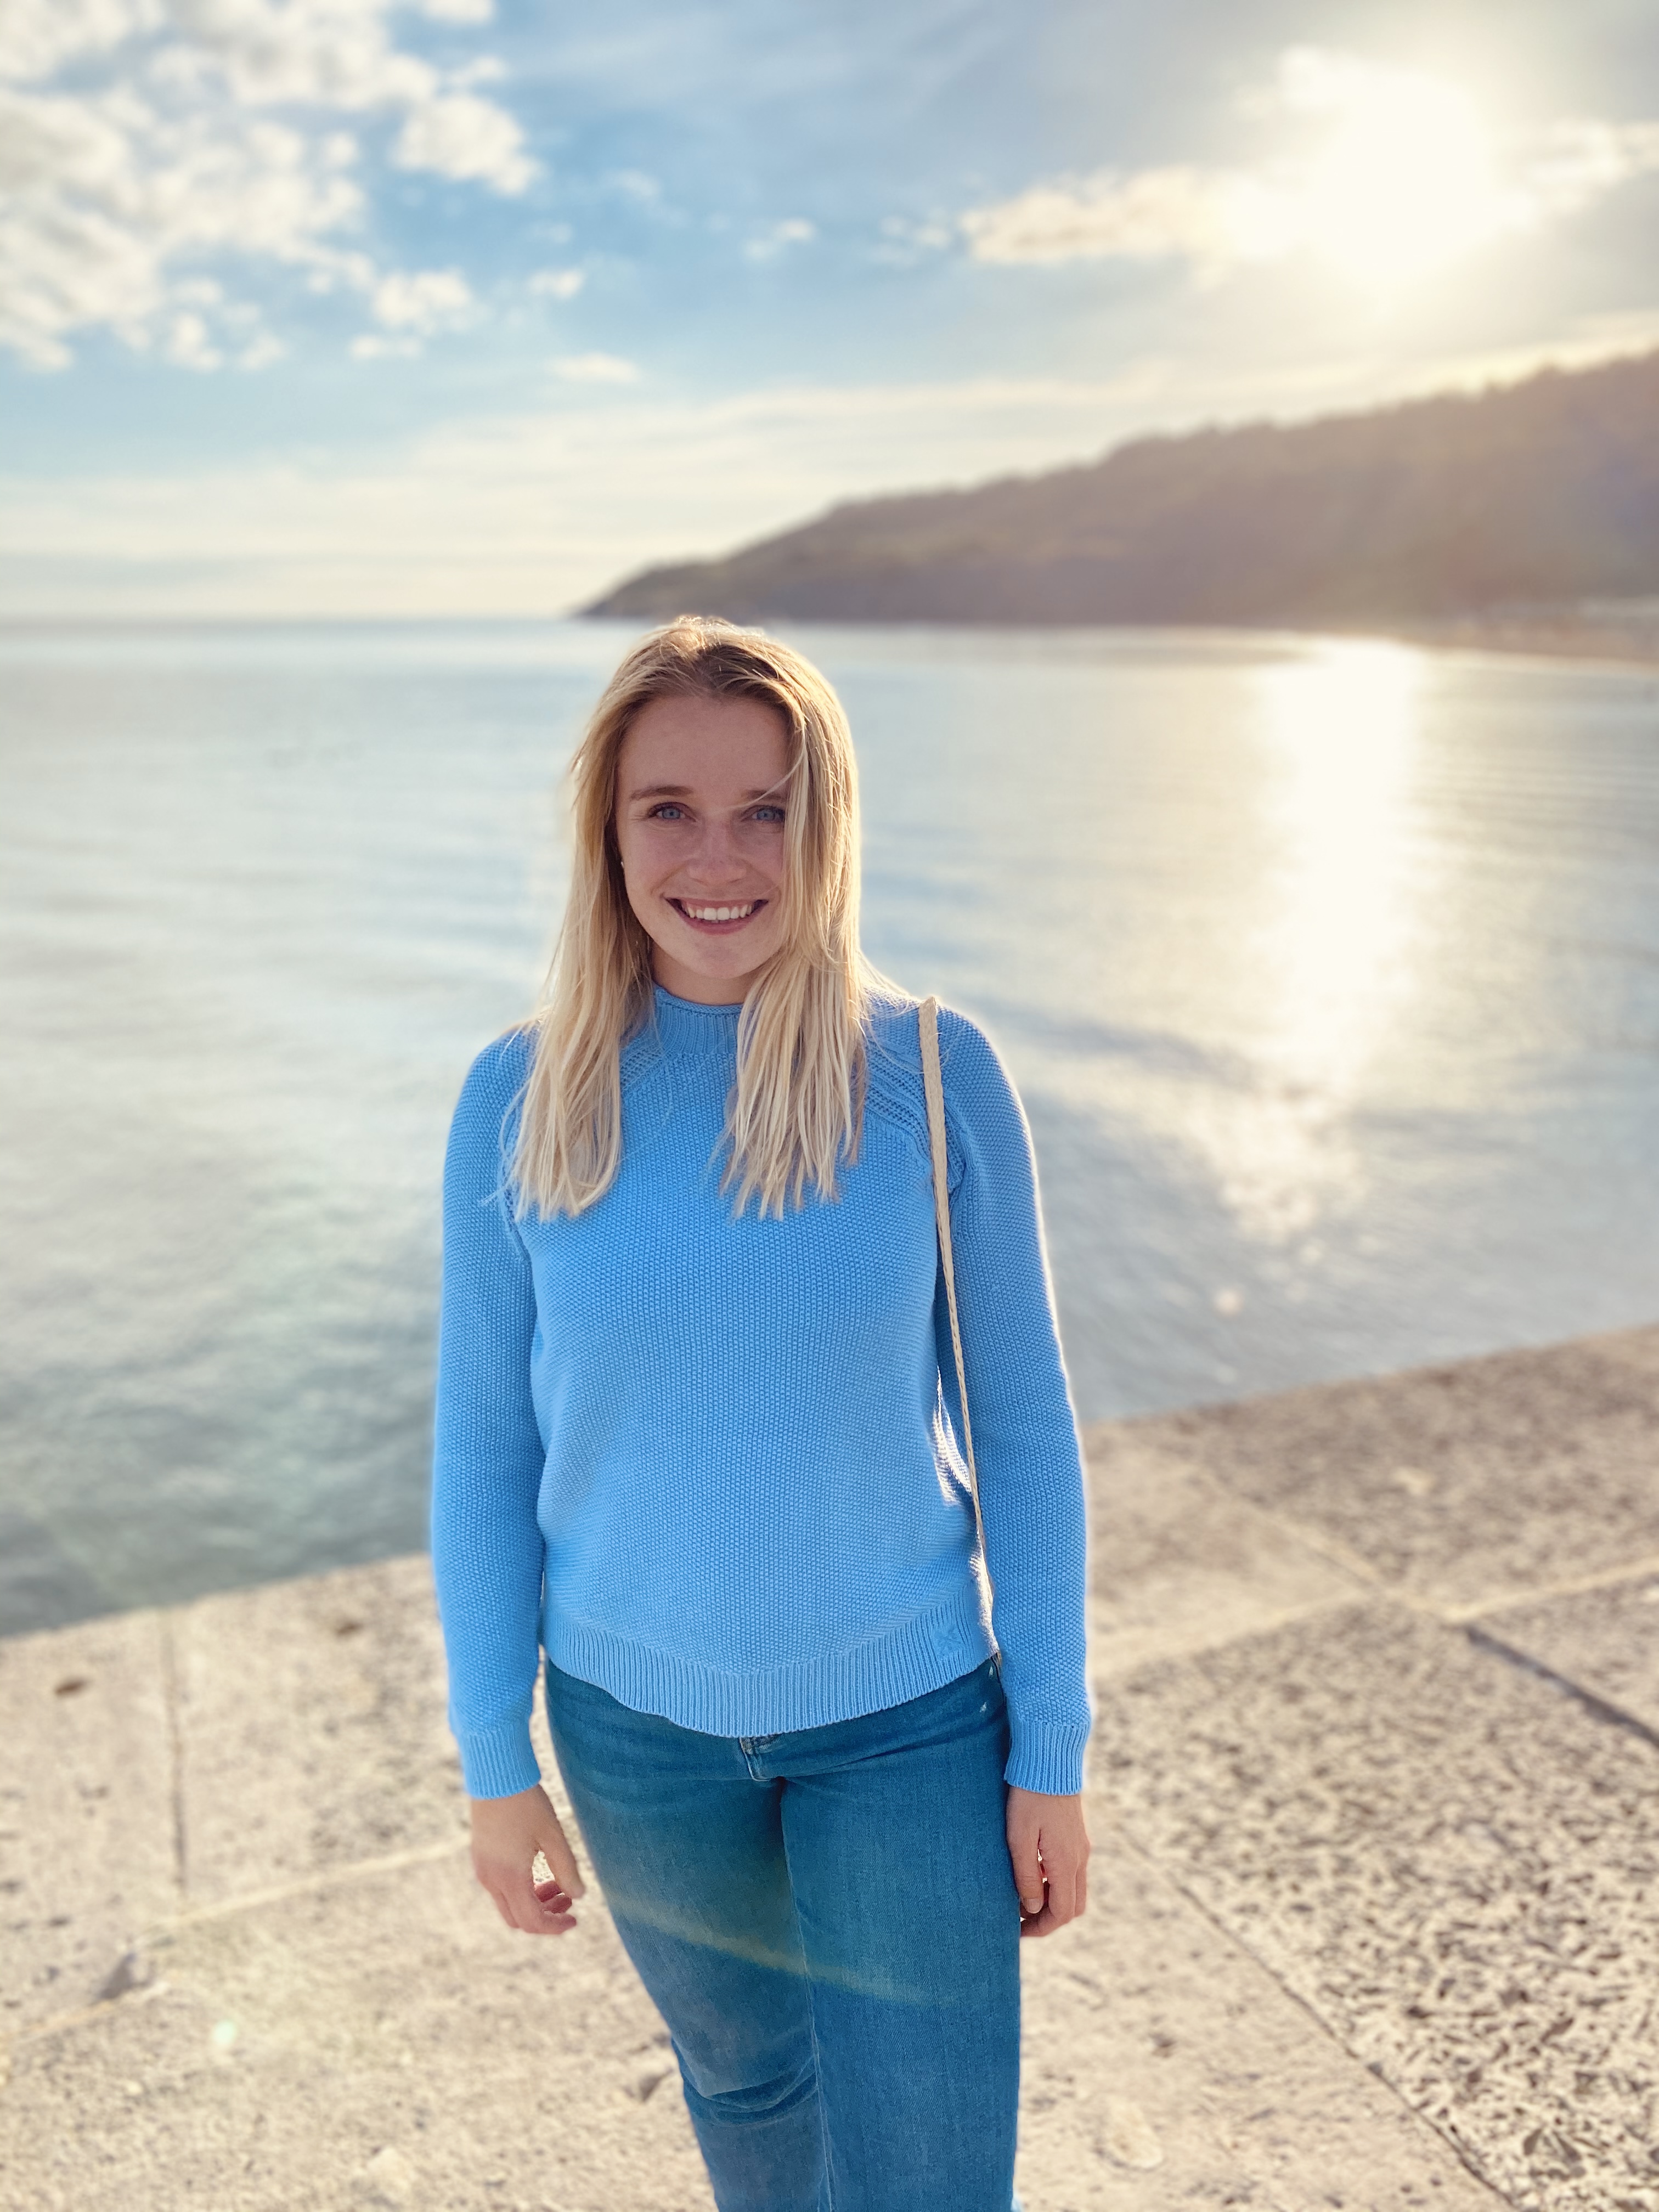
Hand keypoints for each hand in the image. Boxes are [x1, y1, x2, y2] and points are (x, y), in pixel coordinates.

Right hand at [469, 1782, 586, 1934]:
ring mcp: (483, 1870)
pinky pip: (500, 1889)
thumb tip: (579, 1895)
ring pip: (508, 1905)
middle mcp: (491, 1880)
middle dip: (545, 1916)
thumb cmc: (527, 1803)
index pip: (532, 1921)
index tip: (575, 1919)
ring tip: (558, 1884)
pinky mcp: (481, 1860)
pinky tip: (539, 1870)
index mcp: (510, 1878)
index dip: (555, 1926)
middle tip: (568, 1900)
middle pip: (518, 1919)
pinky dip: (521, 1890)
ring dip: (533, 1903)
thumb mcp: (553, 1835)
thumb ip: (566, 1868)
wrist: (495, 1777)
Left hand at [1006, 1787, 1088, 1937]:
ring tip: (1023, 1897)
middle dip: (1049, 1919)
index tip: (1018, 1931)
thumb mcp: (1019, 1838)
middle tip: (1021, 1919)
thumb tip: (1032, 1908)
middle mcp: (1079, 1858)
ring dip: (1052, 1901)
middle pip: (1073, 1907)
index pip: (1061, 1912)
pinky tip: (1034, 1872)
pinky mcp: (1077, 1837)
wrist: (1049, 1760)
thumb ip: (1026, 1876)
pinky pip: (1073, 1872)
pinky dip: (1056, 1883)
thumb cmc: (1029, 1797)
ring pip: (1075, 1890)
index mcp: (1066, 1863)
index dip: (1041, 1928)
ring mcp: (1081, 1847)